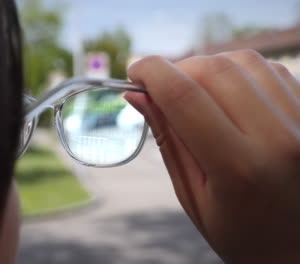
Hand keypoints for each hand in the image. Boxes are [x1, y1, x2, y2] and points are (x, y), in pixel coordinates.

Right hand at [125, 49, 299, 262]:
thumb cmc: (242, 234)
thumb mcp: (193, 196)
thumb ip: (167, 140)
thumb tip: (137, 95)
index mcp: (239, 169)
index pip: (184, 97)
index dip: (151, 73)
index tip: (134, 72)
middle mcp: (278, 138)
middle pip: (214, 70)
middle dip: (177, 69)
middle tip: (160, 87)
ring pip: (244, 62)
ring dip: (207, 67)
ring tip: (194, 92)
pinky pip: (271, 70)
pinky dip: (238, 72)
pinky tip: (226, 94)